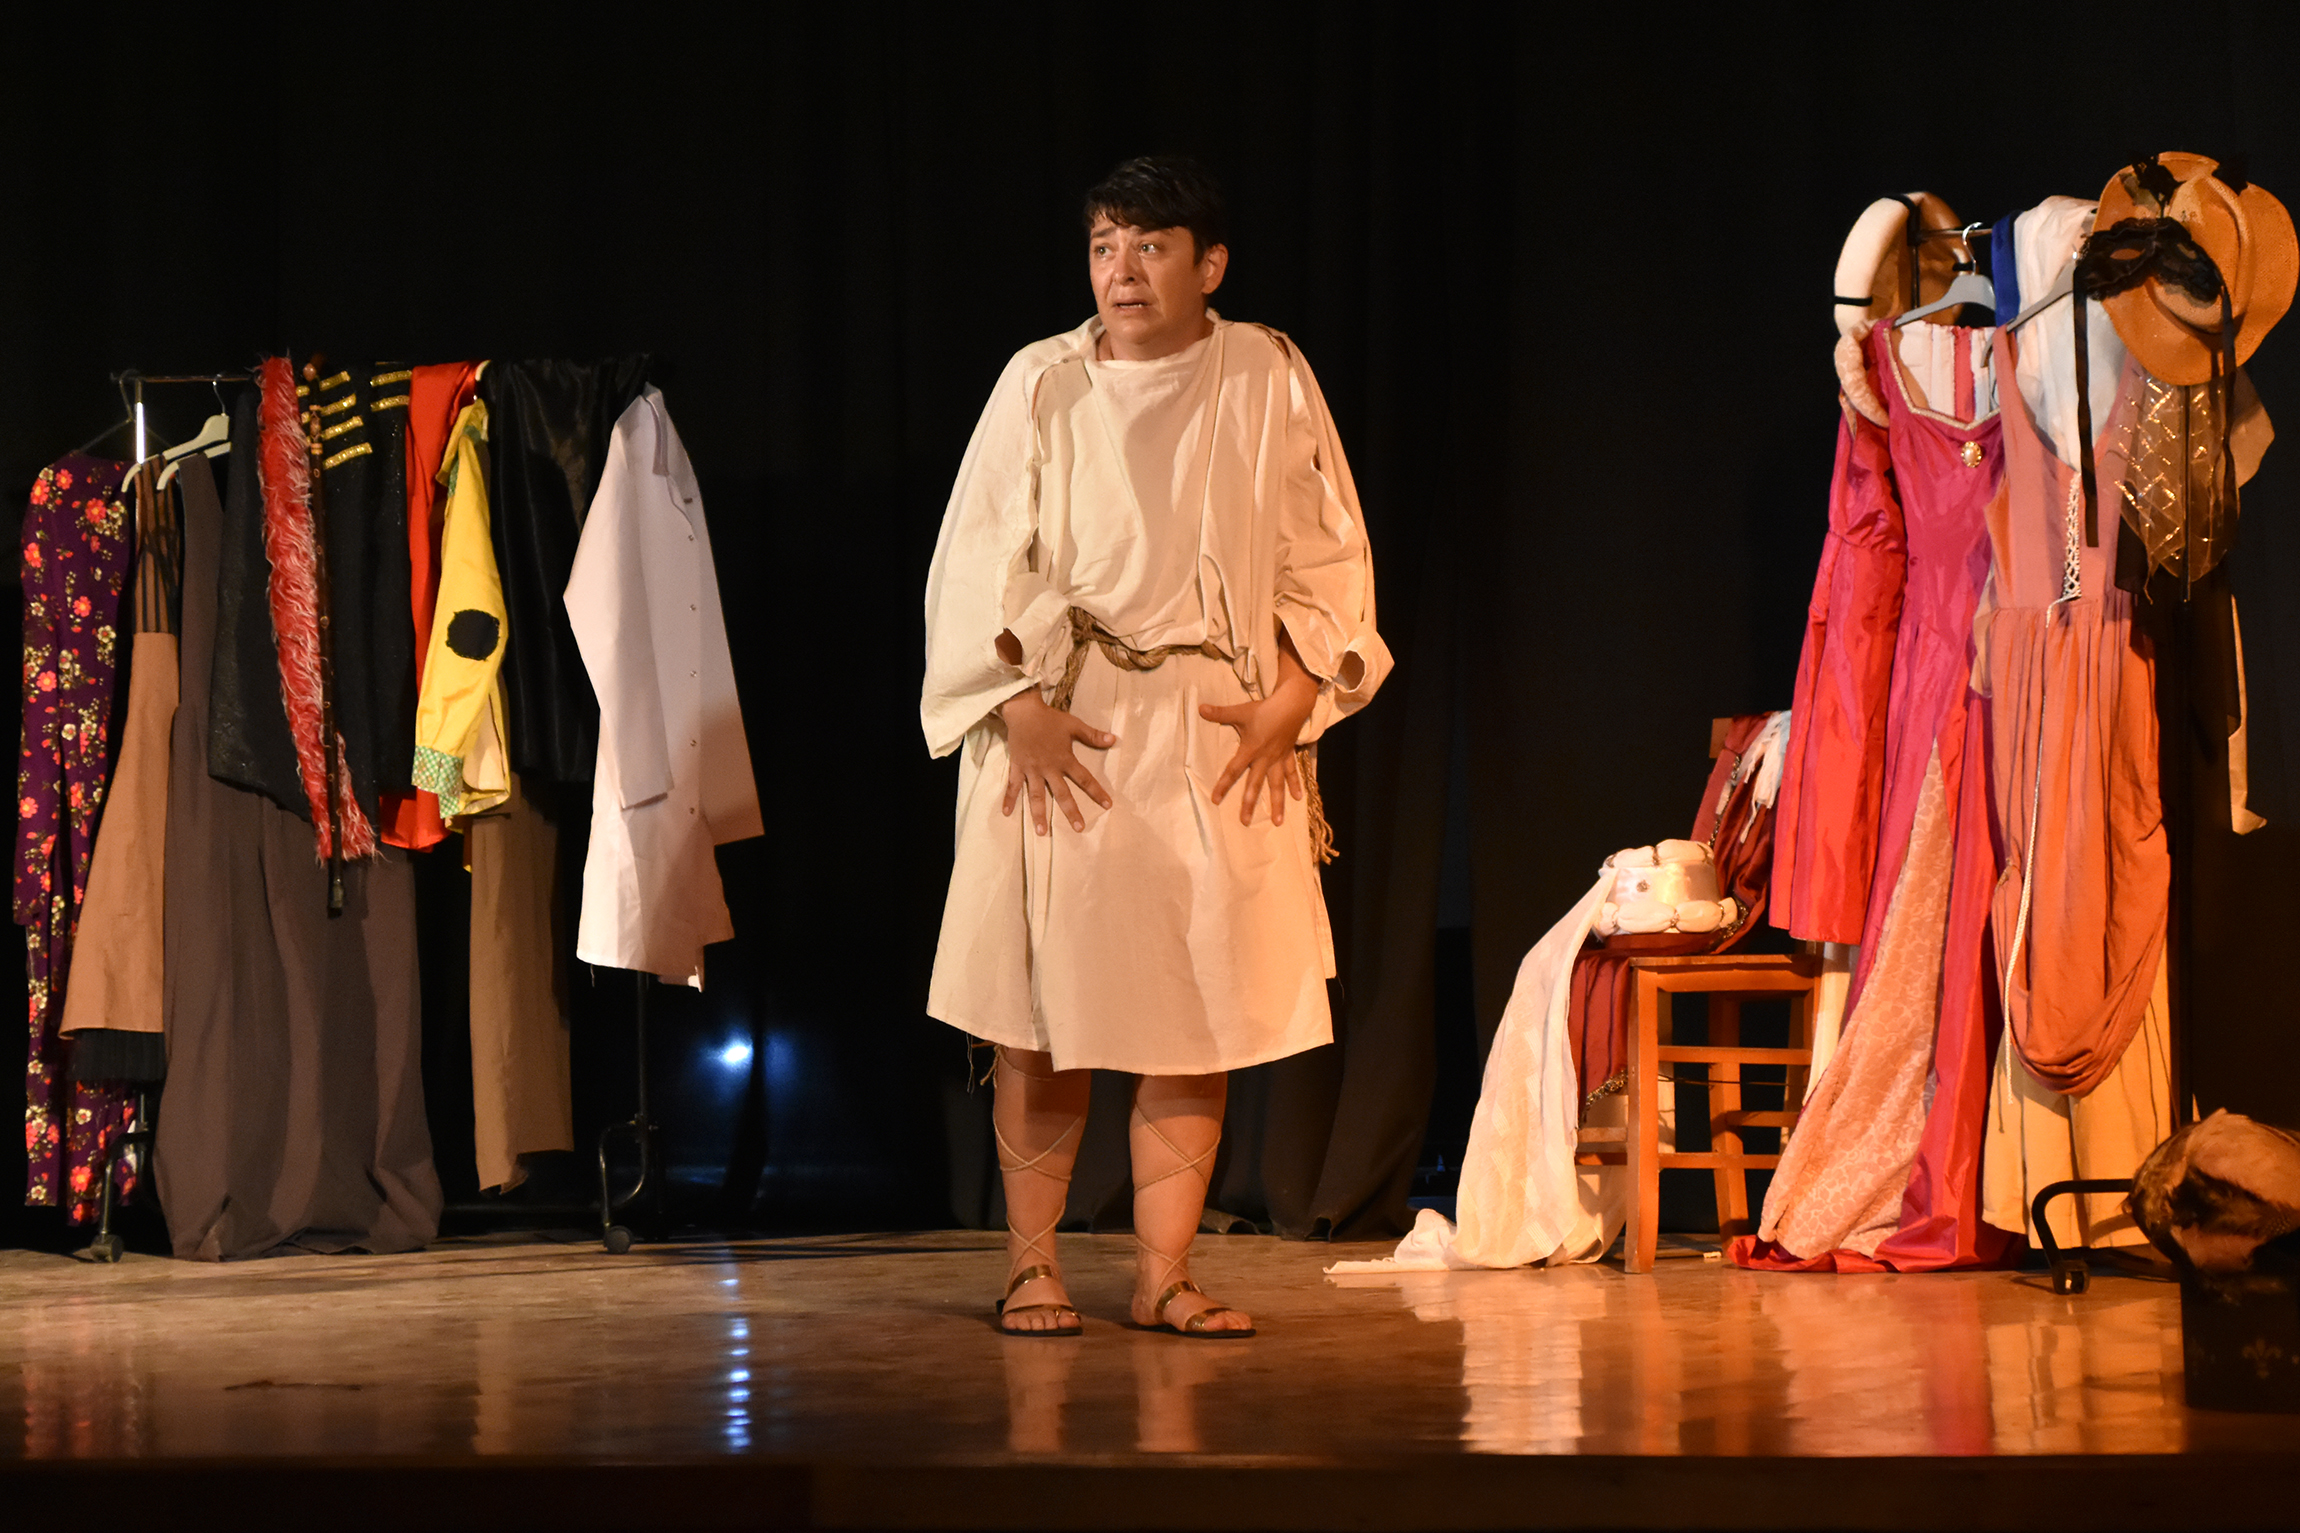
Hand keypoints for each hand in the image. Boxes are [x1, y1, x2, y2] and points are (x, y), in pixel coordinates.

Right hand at [999, 690, 1114, 834]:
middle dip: (1071, 811)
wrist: (1023, 711)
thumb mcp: (1074, 725)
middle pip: (1062, 794)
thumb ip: (1093, 735)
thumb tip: (1114, 740)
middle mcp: (1049, 769)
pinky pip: (1013, 786)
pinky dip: (1008, 799)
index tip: (1107, 805)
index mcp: (1064, 759)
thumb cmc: (1050, 719)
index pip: (1084, 779)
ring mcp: (1032, 770)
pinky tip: (1006, 813)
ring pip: (1036, 796)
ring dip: (1039, 814)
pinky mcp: (1018, 767)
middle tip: (1078, 829)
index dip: (1097, 792)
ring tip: (1041, 832)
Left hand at [1200, 634, 1318, 826]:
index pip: (1233, 770)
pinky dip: (1295, 784)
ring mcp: (1278, 759)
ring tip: (1278, 822)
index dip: (1224, 785)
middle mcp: (1264, 759)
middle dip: (1249, 804)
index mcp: (1251, 750)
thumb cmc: (1264, 709)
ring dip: (1278, 803)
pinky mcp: (1289, 755)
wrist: (1291, 705)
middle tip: (1245, 822)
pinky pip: (1292, 772)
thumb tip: (1200, 708)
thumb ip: (1219, 713)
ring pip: (1277, 785)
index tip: (1216, 800)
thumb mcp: (1240, 711)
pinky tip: (1298, 799)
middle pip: (1255, 784)